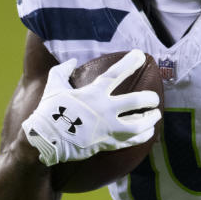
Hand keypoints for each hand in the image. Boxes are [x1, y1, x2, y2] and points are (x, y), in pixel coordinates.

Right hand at [21, 50, 161, 166]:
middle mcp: (104, 109)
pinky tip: (149, 132)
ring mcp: (107, 128)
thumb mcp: (53, 87)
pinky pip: (131, 140)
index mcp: (93, 93)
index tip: (141, 55)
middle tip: (154, 98)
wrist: (44, 140)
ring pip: (139, 124)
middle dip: (150, 99)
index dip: (130, 63)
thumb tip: (72, 61)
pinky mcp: (107, 143)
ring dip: (151, 119)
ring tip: (156, 115)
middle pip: (136, 101)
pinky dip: (143, 135)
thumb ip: (62, 70)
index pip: (116, 74)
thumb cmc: (48, 112)